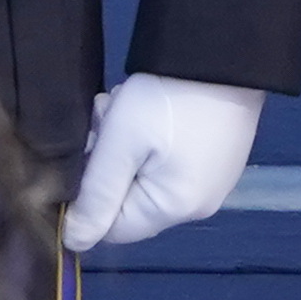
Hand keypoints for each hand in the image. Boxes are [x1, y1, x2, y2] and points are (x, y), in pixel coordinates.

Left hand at [62, 70, 263, 251]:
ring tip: (130, 107)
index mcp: (175, 208)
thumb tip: (74, 243)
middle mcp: (200, 206)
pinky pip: (173, 166)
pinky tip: (155, 112)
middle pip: (132, 202)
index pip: (111, 228)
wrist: (226, 55)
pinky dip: (155, 144)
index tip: (94, 148)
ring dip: (130, 149)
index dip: (93, 193)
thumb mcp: (120, 143)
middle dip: (112, 165)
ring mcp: (216, 183)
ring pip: (149, 181)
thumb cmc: (169, 100)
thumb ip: (96, 197)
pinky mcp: (222, 160)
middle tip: (110, 118)